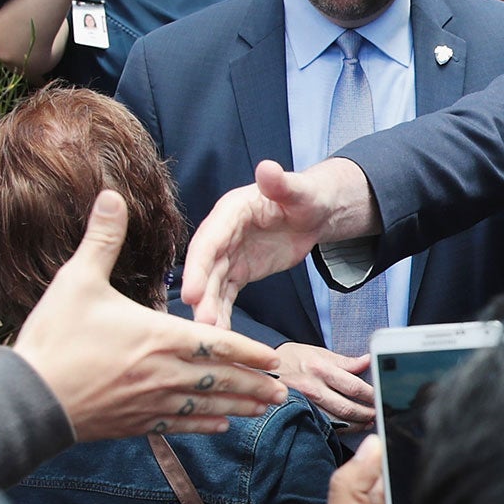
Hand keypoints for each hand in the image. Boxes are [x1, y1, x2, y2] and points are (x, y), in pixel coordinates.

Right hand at [14, 190, 285, 439]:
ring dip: (239, 407)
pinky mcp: (136, 423)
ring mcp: (153, 402)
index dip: (250, 352)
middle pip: (223, 380)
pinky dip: (204, 425)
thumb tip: (110, 195)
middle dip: (255, 385)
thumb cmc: (54, 337)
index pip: (220, 345)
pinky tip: (220, 426)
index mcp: (160, 338)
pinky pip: (181, 424)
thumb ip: (102, 238)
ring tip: (264, 409)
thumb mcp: (77, 280)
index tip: (275, 358)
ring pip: (208, 406)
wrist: (28, 399)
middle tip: (285, 390)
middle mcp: (165, 373)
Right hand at [182, 158, 359, 327]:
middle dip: (201, 296)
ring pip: (213, 285)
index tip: (191, 292)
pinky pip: (226, 295)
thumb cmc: (305, 197)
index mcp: (231, 212)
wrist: (312, 213)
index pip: (209, 241)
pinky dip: (222, 313)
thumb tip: (267, 168)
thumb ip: (282, 183)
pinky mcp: (237, 272)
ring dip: (209, 309)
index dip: (197, 267)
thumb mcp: (298, 191)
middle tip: (201, 325)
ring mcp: (228, 255)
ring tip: (210, 336)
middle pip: (206, 268)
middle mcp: (222, 234)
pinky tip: (220, 335)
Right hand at [275, 341, 375, 425]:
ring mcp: (304, 405)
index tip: (381, 397)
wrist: (260, 369)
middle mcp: (312, 388)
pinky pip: (323, 427)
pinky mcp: (298, 416)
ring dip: (357, 424)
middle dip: (368, 413)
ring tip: (368, 422)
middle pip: (347, 407)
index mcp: (320, 369)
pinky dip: (340, 430)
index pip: (353, 386)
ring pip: (337, 421)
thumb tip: (367, 361)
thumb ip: (344, 361)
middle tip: (379, 413)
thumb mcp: (317, 352)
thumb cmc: (292, 358)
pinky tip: (350, 428)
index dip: (371, 394)